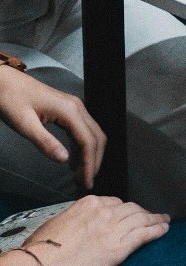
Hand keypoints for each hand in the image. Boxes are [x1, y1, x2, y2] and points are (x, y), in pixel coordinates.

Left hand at [0, 68, 105, 188]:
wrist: (4, 82)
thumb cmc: (11, 100)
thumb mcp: (25, 124)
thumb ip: (45, 142)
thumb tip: (64, 160)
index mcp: (69, 111)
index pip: (88, 141)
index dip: (90, 164)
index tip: (86, 183)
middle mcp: (76, 107)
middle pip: (96, 137)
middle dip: (94, 161)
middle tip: (85, 183)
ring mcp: (74, 107)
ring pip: (92, 133)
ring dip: (90, 155)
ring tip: (80, 175)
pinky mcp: (68, 109)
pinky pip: (83, 130)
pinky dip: (83, 147)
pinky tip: (73, 160)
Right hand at [23, 194, 169, 265]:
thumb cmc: (41, 249)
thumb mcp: (57, 222)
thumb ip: (75, 218)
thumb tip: (78, 223)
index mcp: (90, 203)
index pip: (114, 202)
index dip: (123, 209)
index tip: (127, 214)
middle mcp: (105, 212)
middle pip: (130, 209)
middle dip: (141, 212)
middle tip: (149, 216)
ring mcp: (114, 229)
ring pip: (141, 219)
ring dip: (155, 218)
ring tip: (164, 219)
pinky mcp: (119, 248)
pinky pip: (145, 234)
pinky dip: (157, 229)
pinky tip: (165, 228)